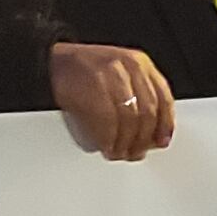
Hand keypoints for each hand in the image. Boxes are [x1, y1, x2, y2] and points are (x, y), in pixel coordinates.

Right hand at [50, 42, 176, 161]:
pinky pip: (108, 119)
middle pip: (147, 111)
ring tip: (117, 152)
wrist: (51, 62)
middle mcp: (129, 66)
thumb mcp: (119, 78)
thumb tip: (154, 136)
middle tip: (134, 153)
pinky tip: (105, 145)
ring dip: (124, 142)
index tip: (161, 141)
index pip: (163, 97)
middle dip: (141, 139)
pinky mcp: (93, 82)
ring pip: (130, 118)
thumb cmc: (84, 74)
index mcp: (140, 63)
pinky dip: (108, 138)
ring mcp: (111, 73)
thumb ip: (139, 99)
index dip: (165, 124)